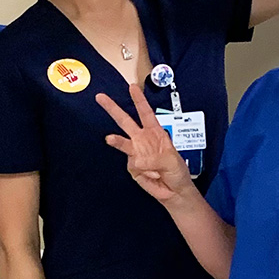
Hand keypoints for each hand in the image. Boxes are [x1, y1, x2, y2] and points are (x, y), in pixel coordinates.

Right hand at [95, 85, 196, 204]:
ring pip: (122, 143)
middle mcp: (143, 139)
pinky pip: (132, 165)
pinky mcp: (132, 167)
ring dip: (116, 141)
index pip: (145, 112)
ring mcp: (136, 153)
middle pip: (125, 121)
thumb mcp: (172, 160)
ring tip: (110, 139)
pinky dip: (144, 171)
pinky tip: (152, 175)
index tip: (132, 87)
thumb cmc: (178, 172)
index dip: (138, 100)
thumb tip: (137, 160)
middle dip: (112, 109)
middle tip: (100, 97)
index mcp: (156, 132)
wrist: (175, 191)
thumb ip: (155, 158)